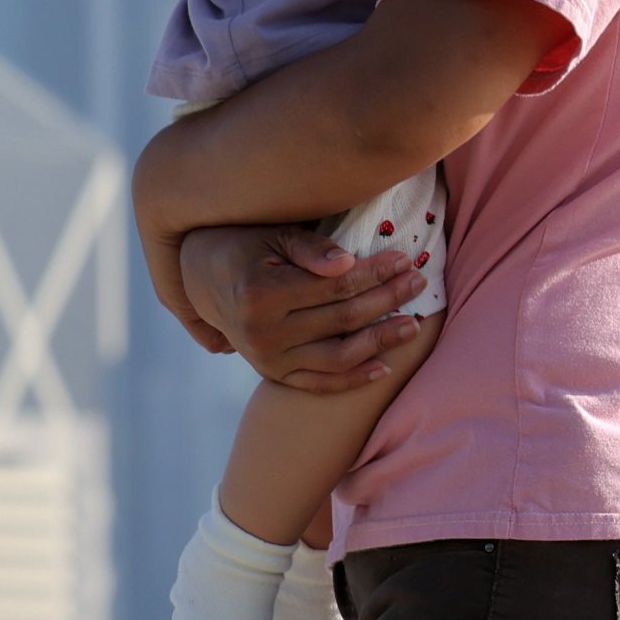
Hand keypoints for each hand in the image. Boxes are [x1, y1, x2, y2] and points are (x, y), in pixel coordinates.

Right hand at [175, 224, 431, 390]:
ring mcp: (268, 359)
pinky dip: (353, 379)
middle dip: (387, 300)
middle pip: (342, 319)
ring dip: (381, 341)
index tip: (404, 259)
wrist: (201, 281)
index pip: (335, 286)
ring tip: (413, 325)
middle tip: (418, 282)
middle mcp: (263, 332)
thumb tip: (347, 263)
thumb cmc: (244, 247)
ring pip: (338, 356)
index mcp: (261, 293)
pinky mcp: (273, 374)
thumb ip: (310, 249)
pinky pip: (320, 383)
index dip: (374, 273)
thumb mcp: (272, 236)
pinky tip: (384, 367)